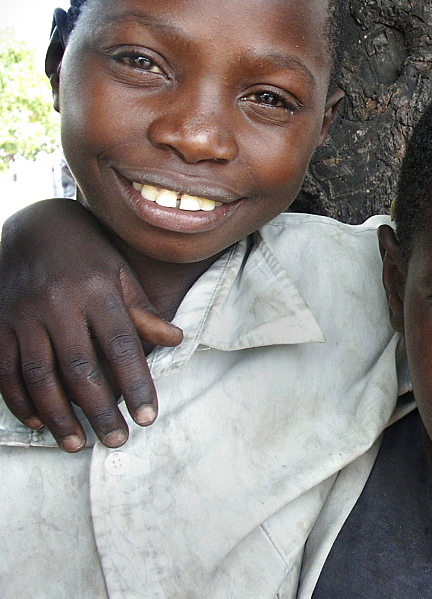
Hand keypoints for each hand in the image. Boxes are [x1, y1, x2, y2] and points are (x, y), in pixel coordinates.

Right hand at [0, 199, 181, 450]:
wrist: (33, 227)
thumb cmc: (88, 254)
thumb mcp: (120, 273)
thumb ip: (143, 310)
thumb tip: (175, 340)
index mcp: (96, 291)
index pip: (121, 346)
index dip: (135, 384)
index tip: (148, 417)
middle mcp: (58, 305)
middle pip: (81, 369)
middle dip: (100, 410)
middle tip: (118, 440)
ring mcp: (22, 316)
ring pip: (40, 377)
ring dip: (59, 416)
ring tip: (79, 444)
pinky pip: (5, 371)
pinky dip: (21, 401)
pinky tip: (39, 423)